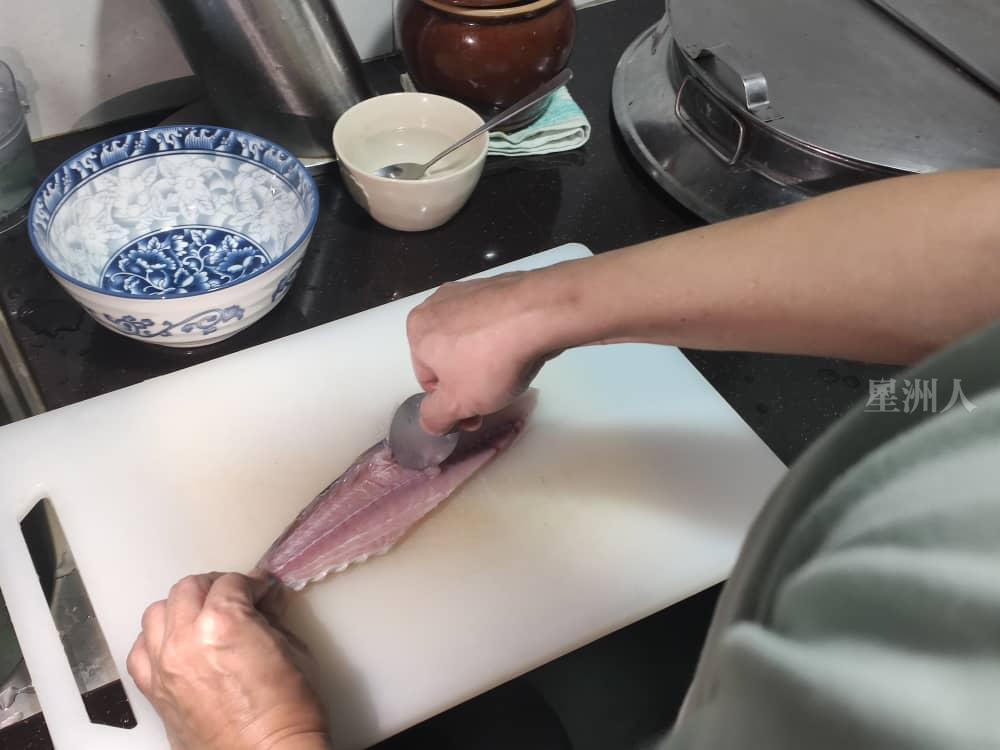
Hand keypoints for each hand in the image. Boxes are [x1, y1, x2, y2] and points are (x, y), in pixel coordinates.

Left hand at [127, 573, 329, 749]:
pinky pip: (140, 651)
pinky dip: (156, 641)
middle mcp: (185, 638)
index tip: (263, 592)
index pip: (231, 582)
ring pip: (157, 612)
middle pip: (188, 588)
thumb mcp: (294, 650)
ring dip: (181, 608)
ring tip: (203, 619)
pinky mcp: (154, 692)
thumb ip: (273, 618)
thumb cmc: (289, 710)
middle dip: (215, 587)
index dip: (252, 583)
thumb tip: (267, 601)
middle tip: (235, 599)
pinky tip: (178, 646)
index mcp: (223, 622)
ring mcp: (164, 666)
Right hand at [407, 270, 570, 433]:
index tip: (475, 414)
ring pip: (471, 340)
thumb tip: (432, 420)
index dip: (451, 403)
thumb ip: (435, 418)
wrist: (538, 314)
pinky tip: (520, 349)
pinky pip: (493, 322)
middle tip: (494, 396)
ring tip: (511, 372)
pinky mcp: (497, 286)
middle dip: (468, 381)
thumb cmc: (490, 360)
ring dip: (486, 361)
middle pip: (448, 357)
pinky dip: (502, 338)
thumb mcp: (457, 404)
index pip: (428, 379)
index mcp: (417, 329)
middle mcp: (437, 303)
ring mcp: (469, 291)